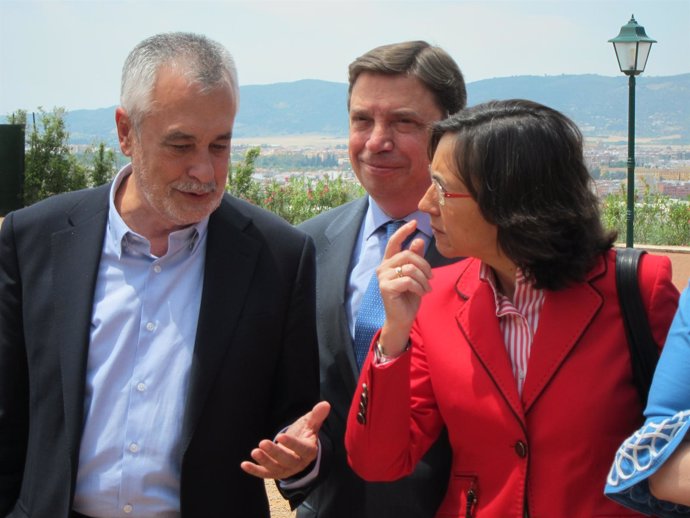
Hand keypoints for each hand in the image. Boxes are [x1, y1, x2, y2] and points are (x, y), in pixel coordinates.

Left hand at [240, 401, 330, 479]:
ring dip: (264, 461)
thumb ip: (317, 415)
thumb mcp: (310, 424)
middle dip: (274, 453)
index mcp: (309, 450)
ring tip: (254, 451)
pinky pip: (265, 474)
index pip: (301, 448)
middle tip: (262, 443)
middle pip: (287, 460)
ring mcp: (286, 470)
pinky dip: (254, 470)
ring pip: (275, 468)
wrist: (298, 449)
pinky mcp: (275, 473)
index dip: (292, 444)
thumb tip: (325, 404)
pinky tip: (244, 464)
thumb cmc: (304, 434)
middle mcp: (298, 463)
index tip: (280, 436)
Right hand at [377, 220, 432, 353]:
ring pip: (410, 268)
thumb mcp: (416, 275)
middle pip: (408, 255)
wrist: (402, 318)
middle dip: (424, 265)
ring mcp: (383, 277)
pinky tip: (421, 293)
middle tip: (431, 277)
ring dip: (423, 279)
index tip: (414, 222)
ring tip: (426, 288)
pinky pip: (408, 280)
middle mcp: (383, 267)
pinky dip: (419, 287)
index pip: (394, 242)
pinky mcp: (385, 287)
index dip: (404, 231)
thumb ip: (415, 259)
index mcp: (389, 262)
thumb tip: (419, 239)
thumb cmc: (409, 297)